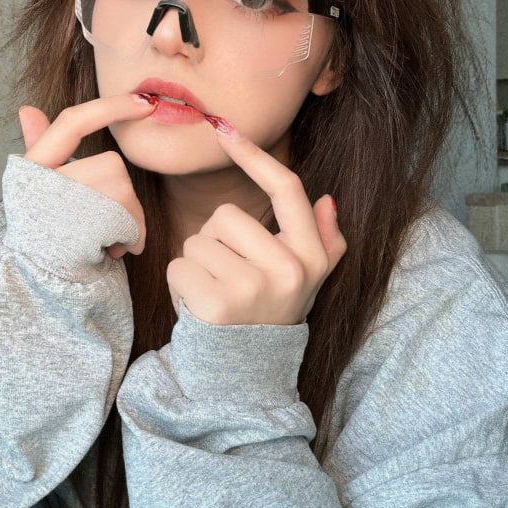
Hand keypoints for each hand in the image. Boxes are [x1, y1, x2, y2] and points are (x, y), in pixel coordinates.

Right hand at [18, 93, 156, 259]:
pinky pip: (127, 219)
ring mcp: (63, 205)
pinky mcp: (84, 231)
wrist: (42, 285)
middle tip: (109, 225)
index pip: (73, 121)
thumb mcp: (38, 188)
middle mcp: (43, 182)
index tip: (145, 102)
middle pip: (111, 165)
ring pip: (124, 192)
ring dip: (129, 220)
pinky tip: (113, 251)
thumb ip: (39, 147)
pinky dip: (131, 236)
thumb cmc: (48, 233)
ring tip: (108, 241)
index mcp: (32, 166)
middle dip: (122, 196)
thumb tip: (28, 109)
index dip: (111, 107)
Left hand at [166, 125, 346, 325]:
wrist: (245, 378)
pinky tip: (198, 308)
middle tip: (228, 279)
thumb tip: (328, 200)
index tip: (226, 130)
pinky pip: (179, 266)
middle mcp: (288, 269)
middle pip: (226, 216)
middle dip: (216, 242)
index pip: (286, 190)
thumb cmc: (269, 316)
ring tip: (214, 294)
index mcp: (311, 256)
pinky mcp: (217, 304)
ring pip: (198, 241)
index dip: (254, 157)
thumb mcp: (308, 282)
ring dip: (196, 266)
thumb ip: (326, 242)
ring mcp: (253, 286)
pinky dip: (179, 286)